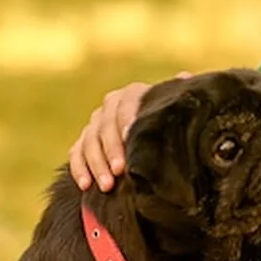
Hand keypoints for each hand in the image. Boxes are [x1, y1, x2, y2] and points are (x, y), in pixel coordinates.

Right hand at [68, 72, 190, 190]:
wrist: (155, 140)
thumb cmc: (170, 124)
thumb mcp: (176, 112)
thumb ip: (179, 96)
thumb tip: (184, 76)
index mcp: (133, 94)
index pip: (127, 101)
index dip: (126, 118)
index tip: (129, 137)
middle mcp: (110, 106)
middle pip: (105, 125)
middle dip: (111, 149)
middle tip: (120, 169)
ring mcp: (95, 124)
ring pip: (89, 141)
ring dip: (96, 164)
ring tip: (107, 185)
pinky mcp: (83, 143)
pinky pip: (76, 154)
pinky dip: (79, 170)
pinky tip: (87, 185)